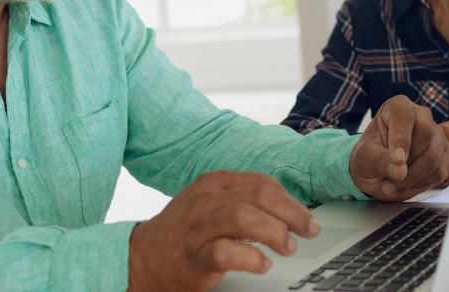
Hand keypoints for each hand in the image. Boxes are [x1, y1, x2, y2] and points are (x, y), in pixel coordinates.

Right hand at [128, 171, 320, 290]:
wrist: (141, 258)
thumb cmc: (183, 232)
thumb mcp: (209, 203)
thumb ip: (242, 199)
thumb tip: (288, 208)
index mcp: (213, 183)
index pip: (262, 183)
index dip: (291, 200)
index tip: (307, 218)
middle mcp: (205, 200)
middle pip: (259, 195)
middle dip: (292, 214)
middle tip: (307, 231)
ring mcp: (197, 228)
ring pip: (243, 217)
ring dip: (275, 233)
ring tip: (287, 248)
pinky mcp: (193, 257)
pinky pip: (225, 252)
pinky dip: (251, 259)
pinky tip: (262, 265)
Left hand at [350, 96, 448, 200]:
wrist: (377, 171)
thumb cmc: (368, 157)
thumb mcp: (364, 158)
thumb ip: (380, 161)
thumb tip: (401, 172)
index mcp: (398, 107)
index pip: (404, 118)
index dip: (401, 140)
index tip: (397, 161)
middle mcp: (421, 116)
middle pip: (425, 134)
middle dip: (408, 164)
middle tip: (389, 181)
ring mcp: (436, 134)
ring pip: (434, 156)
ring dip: (413, 178)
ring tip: (391, 186)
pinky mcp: (444, 154)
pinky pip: (440, 171)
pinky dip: (422, 183)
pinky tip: (406, 185)